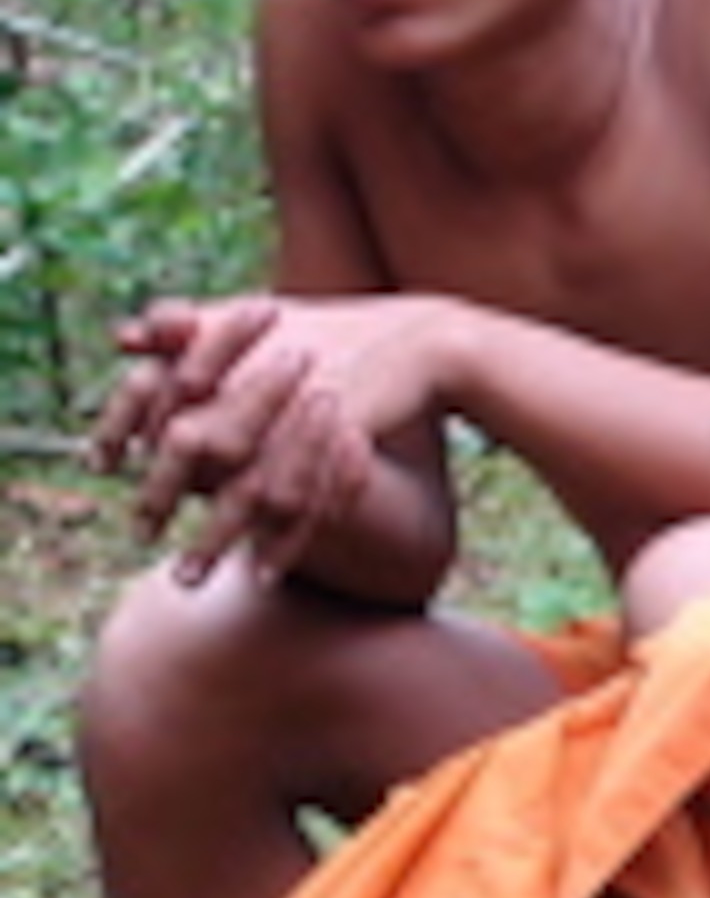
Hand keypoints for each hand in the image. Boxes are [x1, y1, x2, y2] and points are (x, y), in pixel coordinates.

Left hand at [94, 292, 442, 583]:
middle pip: (196, 448)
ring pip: (249, 490)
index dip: (120, 428)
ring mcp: (305, 419)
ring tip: (187, 578)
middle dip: (160, 495)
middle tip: (137, 535)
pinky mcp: (346, 445)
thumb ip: (187, 327)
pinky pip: (308, 506)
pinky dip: (283, 544)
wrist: (420, 342)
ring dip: (215, 539)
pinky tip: (261, 574)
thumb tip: (117, 337)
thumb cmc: (336, 330)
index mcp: (235, 350)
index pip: (158, 393)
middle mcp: (263, 384)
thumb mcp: (257, 319)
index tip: (99, 462)